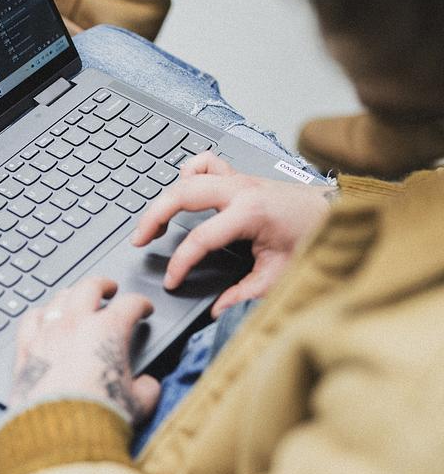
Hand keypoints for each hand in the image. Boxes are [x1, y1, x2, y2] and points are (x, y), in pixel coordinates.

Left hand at [9, 276, 160, 423]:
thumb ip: (148, 388)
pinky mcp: (26, 350)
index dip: (141, 304)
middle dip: (103, 284)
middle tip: (109, 288)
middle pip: (89, 287)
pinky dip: (41, 314)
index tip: (143, 309)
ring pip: (59, 298)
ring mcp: (48, 334)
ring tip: (77, 298)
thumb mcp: (139, 403)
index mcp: (108, 331)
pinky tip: (44, 318)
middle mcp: (76, 325)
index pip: (130, 304)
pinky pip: (31, 319)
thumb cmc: (98, 418)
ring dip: (72, 294)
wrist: (60, 435)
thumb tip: (148, 385)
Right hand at [131, 152, 333, 316]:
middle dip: (154, 217)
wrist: (333, 212)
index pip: (201, 238)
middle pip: (182, 194)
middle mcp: (240, 189)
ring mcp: (238, 178)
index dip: (180, 262)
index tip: (171, 280)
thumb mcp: (279, 275)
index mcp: (250, 213)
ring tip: (152, 221)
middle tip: (139, 240)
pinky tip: (182, 190)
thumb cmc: (311, 238)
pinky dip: (189, 172)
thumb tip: (218, 310)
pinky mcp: (239, 177)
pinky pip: (205, 163)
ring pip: (188, 175)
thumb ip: (244, 294)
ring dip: (165, 196)